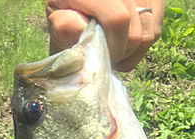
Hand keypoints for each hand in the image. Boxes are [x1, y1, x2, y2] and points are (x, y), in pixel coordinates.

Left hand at [46, 0, 164, 70]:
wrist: (79, 5)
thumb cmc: (66, 13)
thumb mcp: (57, 19)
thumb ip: (64, 25)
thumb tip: (85, 32)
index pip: (117, 19)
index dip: (113, 47)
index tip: (103, 58)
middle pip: (135, 32)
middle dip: (121, 53)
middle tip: (107, 57)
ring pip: (148, 34)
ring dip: (132, 52)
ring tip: (115, 51)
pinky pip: (156, 29)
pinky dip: (142, 45)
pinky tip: (126, 44)